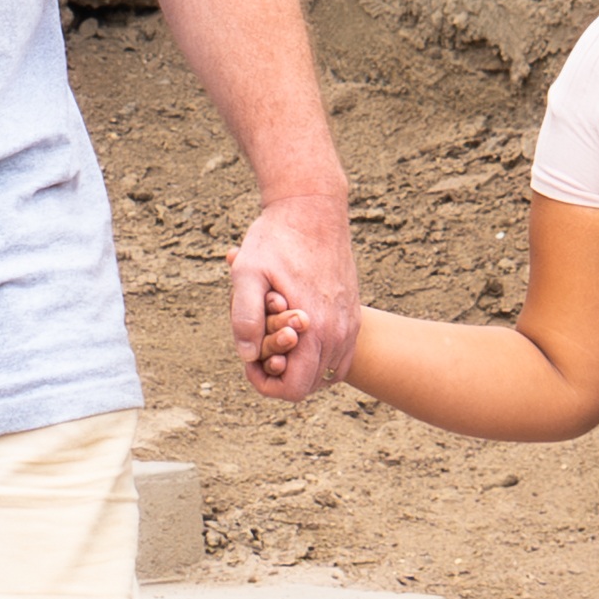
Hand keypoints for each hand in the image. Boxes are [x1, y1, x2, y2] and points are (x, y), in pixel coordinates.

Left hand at [232, 190, 355, 403]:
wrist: (313, 208)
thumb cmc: (276, 239)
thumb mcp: (247, 273)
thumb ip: (245, 317)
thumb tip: (248, 355)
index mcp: (315, 329)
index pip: (295, 390)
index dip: (265, 383)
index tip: (249, 358)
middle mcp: (339, 333)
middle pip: (310, 385)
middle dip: (281, 372)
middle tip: (260, 340)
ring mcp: (350, 324)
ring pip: (326, 373)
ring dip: (299, 363)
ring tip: (275, 334)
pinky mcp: (353, 314)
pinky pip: (340, 355)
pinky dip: (317, 355)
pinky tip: (295, 334)